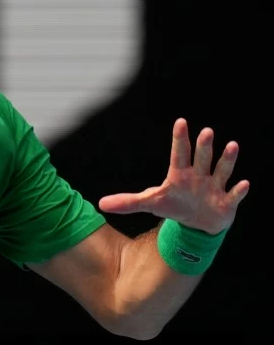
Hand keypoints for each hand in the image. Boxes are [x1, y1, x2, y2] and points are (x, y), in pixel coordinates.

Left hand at [98, 118, 249, 234]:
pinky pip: (234, 194)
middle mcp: (199, 176)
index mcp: (180, 174)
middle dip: (204, 146)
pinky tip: (244, 183)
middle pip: (201, 158)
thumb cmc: (174, 206)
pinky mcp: (226, 202)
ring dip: (227, 159)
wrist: (197, 223)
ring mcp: (214, 187)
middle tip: (206, 131)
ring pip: (221, 171)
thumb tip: (101, 204)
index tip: (181, 122)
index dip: (180, 139)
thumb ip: (128, 202)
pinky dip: (239, 190)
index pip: (179, 153)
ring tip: (232, 145)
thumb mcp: (151, 203)